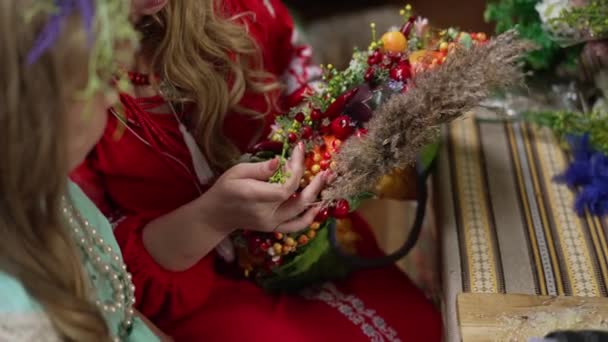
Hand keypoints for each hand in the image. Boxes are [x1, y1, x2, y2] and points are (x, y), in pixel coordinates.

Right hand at [199, 142, 328, 234]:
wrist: (217, 214)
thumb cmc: (225, 188)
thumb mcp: (237, 172)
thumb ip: (260, 169)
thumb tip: (280, 161)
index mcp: (255, 197)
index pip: (286, 187)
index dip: (297, 169)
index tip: (299, 150)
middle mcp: (266, 214)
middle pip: (299, 201)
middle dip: (315, 184)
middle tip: (325, 170)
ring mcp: (271, 224)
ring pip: (301, 215)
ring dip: (316, 198)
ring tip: (325, 182)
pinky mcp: (274, 228)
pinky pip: (296, 226)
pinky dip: (309, 218)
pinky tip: (317, 205)